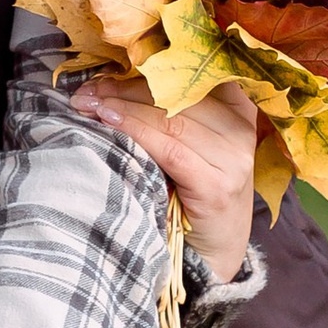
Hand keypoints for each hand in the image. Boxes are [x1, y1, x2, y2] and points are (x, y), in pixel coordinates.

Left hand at [69, 76, 259, 285]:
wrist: (212, 256)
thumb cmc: (192, 196)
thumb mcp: (191, 147)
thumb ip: (169, 113)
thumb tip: (109, 83)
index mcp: (238, 110)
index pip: (188, 76)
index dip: (143, 72)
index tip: (101, 74)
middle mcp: (242, 131)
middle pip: (176, 95)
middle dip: (124, 89)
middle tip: (85, 91)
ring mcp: (234, 160)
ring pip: (171, 119)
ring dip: (122, 108)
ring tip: (88, 105)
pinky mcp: (218, 187)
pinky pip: (170, 148)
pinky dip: (135, 131)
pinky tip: (109, 121)